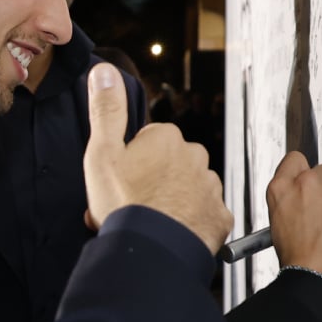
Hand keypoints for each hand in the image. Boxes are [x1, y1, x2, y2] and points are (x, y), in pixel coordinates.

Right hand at [84, 64, 231, 252]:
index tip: (120, 183)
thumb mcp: (102, 152)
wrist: (152, 251)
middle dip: (153, 182)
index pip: (147, 142)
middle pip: (169, 164)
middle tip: (131, 206)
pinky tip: (171, 232)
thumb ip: (106, 109)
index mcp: (166, 137)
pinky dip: (191, 222)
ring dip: (172, 202)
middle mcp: (194, 156)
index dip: (130, 164)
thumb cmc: (124, 204)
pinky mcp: (220, 216)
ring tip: (149, 223)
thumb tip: (104, 70)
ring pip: (188, 189)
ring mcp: (210, 187)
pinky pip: (205, 214)